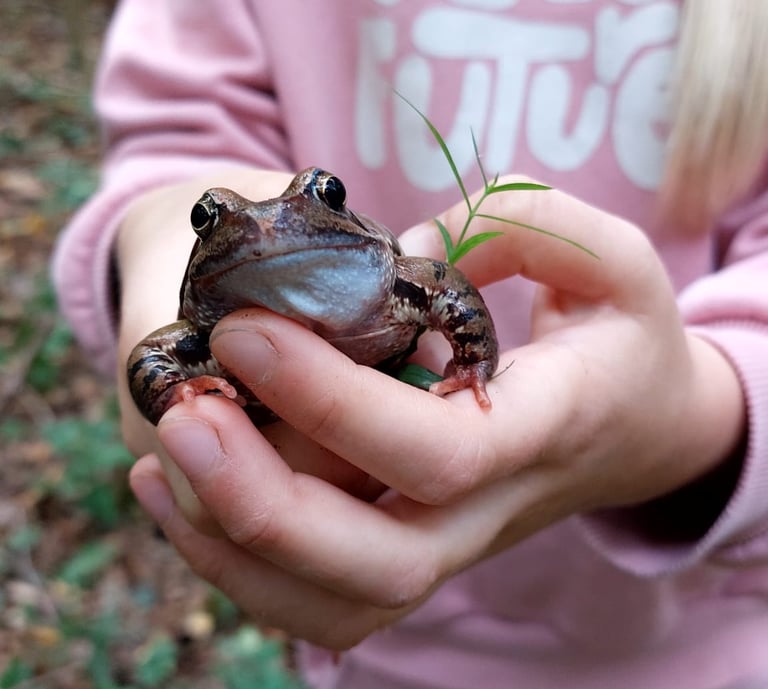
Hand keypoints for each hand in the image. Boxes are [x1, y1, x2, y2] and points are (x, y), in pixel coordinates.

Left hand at [129, 179, 744, 648]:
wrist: (642, 430)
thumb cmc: (626, 339)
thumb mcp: (614, 261)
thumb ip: (529, 227)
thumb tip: (411, 248)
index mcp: (547, 432)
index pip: (435, 450)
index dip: (330, 399)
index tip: (246, 330)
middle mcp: (494, 512)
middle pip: (374, 561)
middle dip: (259, 501)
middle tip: (181, 414)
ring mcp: (452, 544)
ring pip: (336, 602)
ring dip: (231, 546)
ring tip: (160, 457)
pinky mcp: (417, 548)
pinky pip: (321, 595)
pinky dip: (236, 562)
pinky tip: (175, 491)